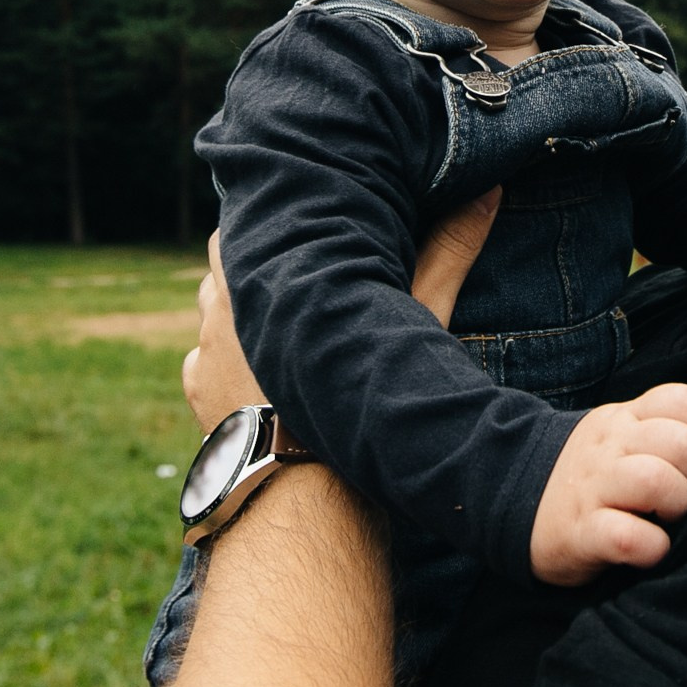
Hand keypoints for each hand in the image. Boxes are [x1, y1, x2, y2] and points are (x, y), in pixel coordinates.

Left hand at [179, 189, 505, 430]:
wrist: (308, 494)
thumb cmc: (361, 396)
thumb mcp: (417, 317)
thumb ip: (449, 252)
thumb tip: (489, 192)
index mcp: (263, 272)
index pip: (244, 221)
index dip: (271, 222)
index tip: (297, 226)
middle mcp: (221, 304)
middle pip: (224, 262)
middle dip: (254, 265)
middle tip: (297, 278)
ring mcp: (203, 349)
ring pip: (212, 312)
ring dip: (238, 313)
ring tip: (281, 325)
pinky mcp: (197, 390)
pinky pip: (202, 360)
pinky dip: (224, 362)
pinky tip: (261, 374)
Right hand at [528, 382, 686, 585]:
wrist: (512, 501)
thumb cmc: (589, 474)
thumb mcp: (617, 436)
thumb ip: (660, 429)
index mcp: (624, 419)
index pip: (680, 400)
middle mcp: (610, 447)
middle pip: (680, 443)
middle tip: (682, 495)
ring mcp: (594, 488)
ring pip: (655, 481)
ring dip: (676, 505)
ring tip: (666, 519)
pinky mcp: (581, 533)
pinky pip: (627, 537)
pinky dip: (650, 548)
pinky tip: (649, 549)